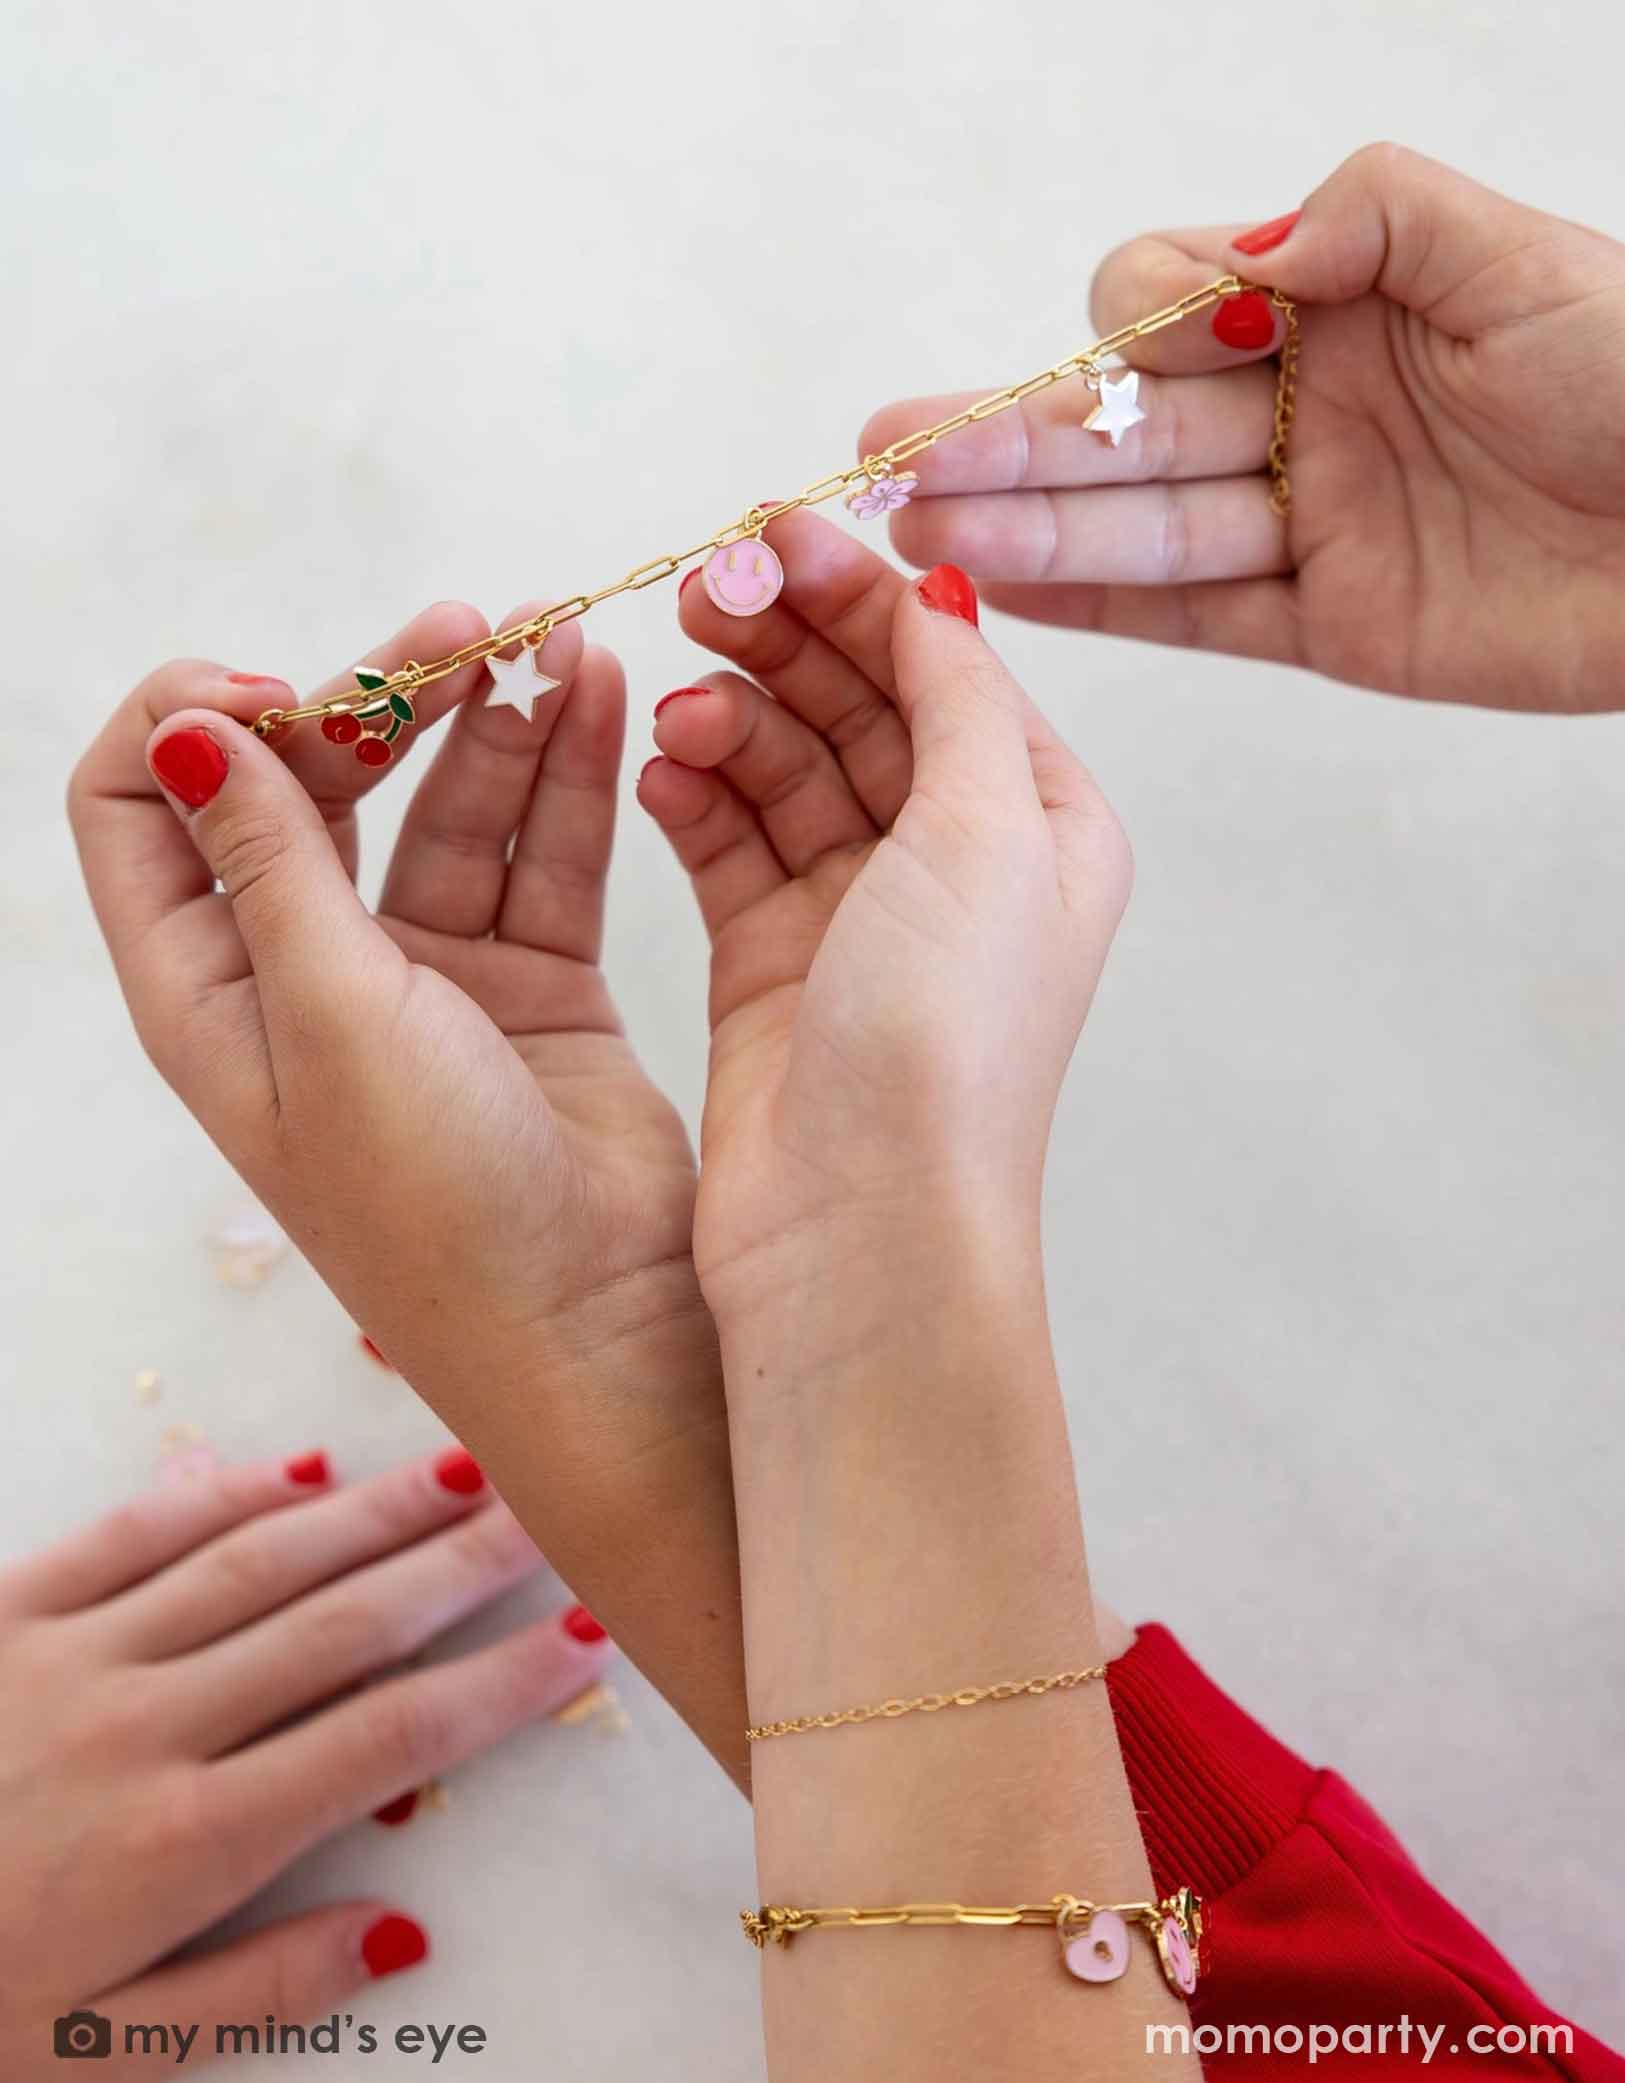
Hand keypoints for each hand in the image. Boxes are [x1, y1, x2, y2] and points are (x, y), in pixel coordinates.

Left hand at [0, 1448, 609, 2074]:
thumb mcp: (100, 2058)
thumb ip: (258, 1991)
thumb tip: (405, 1930)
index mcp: (184, 1845)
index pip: (386, 1744)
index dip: (495, 1686)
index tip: (577, 1639)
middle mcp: (143, 1729)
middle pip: (340, 1627)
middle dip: (458, 1565)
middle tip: (548, 1508)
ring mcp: (66, 1660)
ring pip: (251, 1564)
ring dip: (366, 1513)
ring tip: (458, 1468)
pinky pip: (123, 1538)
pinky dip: (213, 1498)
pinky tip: (287, 1470)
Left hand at [68, 609, 741, 1765]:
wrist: (597, 1328)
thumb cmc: (438, 1210)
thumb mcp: (329, 1020)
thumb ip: (268, 863)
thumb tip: (181, 727)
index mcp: (210, 991)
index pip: (138, 810)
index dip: (194, 722)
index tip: (290, 690)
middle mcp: (306, 975)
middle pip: (308, 786)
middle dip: (374, 699)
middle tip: (458, 634)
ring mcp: (426, 979)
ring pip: (441, 809)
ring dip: (489, 721)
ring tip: (556, 642)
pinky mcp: (533, 985)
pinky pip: (539, 853)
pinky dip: (565, 776)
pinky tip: (596, 698)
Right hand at [639, 517, 1131, 1317]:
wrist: (862, 1230)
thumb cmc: (947, 1038)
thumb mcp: (986, 834)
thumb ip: (957, 694)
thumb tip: (936, 590)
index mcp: (1039, 825)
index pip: (945, 667)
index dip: (861, 592)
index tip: (772, 527)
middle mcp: (957, 865)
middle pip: (862, 707)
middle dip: (784, 642)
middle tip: (699, 591)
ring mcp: (862, 916)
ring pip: (787, 769)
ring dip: (731, 719)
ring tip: (677, 708)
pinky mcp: (774, 965)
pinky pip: (729, 845)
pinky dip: (694, 798)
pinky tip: (657, 769)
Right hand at [860, 143, 1624, 714]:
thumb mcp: (1517, 259)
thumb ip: (1370, 220)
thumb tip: (1241, 252)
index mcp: (1336, 304)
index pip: (1170, 300)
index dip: (1126, 324)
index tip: (1133, 343)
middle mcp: (1303, 408)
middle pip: (1126, 423)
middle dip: (1007, 436)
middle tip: (888, 454)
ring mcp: (1309, 521)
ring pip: (1142, 523)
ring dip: (1028, 531)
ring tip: (921, 534)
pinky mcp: (1330, 623)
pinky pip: (1197, 612)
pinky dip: (1104, 606)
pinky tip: (1008, 593)